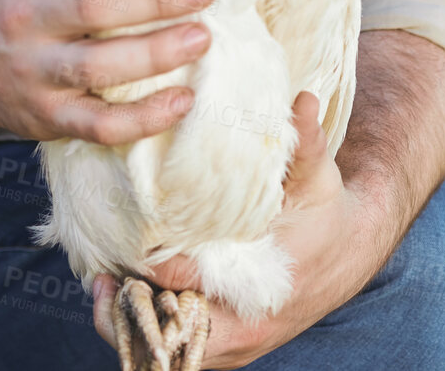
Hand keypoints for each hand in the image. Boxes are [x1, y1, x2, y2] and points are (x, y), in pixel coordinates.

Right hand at [0, 0, 216, 144]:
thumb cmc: (24, 4)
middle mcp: (24, 20)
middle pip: (91, 8)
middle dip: (154, 0)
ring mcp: (34, 73)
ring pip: (97, 66)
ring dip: (155, 53)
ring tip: (200, 39)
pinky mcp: (49, 117)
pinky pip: (100, 124)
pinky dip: (145, 117)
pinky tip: (183, 100)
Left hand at [89, 92, 383, 368]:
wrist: (346, 254)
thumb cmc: (325, 213)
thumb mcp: (319, 177)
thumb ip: (305, 142)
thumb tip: (303, 99)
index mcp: (261, 286)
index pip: (187, 281)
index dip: (149, 263)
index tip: (122, 240)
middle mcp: (244, 327)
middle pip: (167, 333)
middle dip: (128, 306)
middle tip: (98, 273)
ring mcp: (234, 345)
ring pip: (166, 350)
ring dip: (131, 321)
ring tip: (102, 285)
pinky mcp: (225, 348)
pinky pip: (175, 351)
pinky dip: (146, 329)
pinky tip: (122, 296)